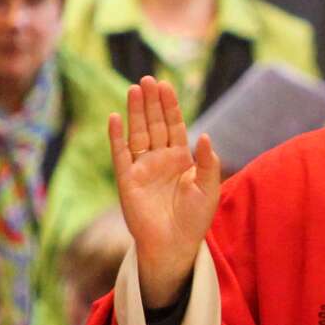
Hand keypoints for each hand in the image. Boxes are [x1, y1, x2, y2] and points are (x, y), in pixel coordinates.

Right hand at [109, 77, 221, 306]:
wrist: (175, 244)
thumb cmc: (195, 218)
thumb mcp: (208, 187)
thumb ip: (208, 161)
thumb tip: (204, 135)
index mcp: (180, 158)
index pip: (174, 125)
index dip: (170, 106)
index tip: (166, 85)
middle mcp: (159, 159)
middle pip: (154, 124)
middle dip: (152, 102)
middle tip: (148, 79)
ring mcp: (142, 168)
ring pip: (137, 133)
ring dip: (136, 112)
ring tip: (134, 89)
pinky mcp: (127, 181)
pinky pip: (120, 154)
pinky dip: (117, 137)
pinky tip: (115, 117)